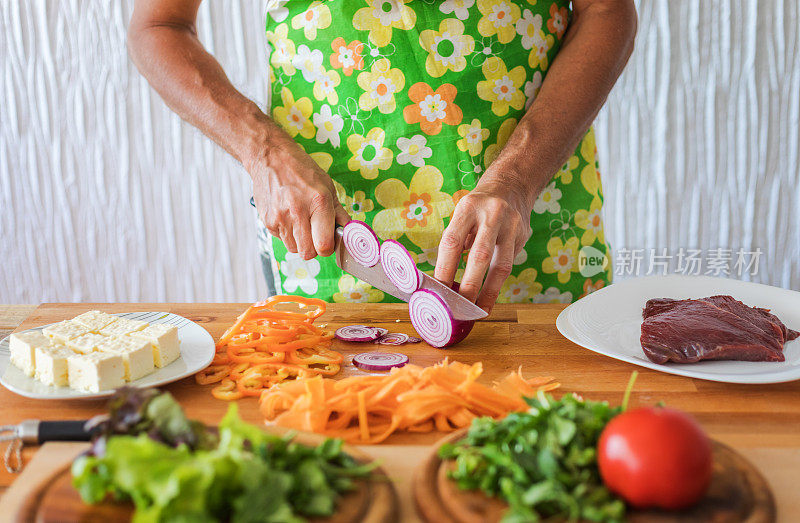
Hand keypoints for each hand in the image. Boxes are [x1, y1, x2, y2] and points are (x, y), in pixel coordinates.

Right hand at [246, 132, 349, 258]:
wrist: (270, 157)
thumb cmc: (301, 170)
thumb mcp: (327, 186)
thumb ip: (339, 212)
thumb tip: (349, 231)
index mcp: (318, 202)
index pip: (324, 245)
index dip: (328, 248)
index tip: (328, 241)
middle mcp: (298, 211)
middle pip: (308, 253)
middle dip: (314, 248)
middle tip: (315, 234)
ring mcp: (280, 217)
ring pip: (294, 249)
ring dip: (300, 241)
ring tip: (300, 221)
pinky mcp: (267, 220)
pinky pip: (281, 239)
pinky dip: (287, 233)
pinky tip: (288, 216)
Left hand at [434, 181, 531, 312]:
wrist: (511, 185)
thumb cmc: (477, 207)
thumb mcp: (461, 215)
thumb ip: (455, 242)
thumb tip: (443, 280)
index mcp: (468, 207)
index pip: (452, 242)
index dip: (444, 269)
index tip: (438, 290)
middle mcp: (491, 214)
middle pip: (479, 255)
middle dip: (469, 285)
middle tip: (459, 307)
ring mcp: (512, 225)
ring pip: (501, 264)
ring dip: (489, 291)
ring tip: (478, 310)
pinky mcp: (523, 236)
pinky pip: (510, 263)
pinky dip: (498, 283)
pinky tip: (489, 297)